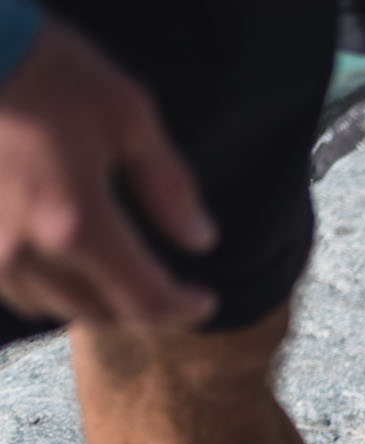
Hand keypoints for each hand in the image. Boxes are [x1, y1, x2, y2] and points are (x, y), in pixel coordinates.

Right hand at [0, 18, 216, 326]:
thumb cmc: (44, 69)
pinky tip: (69, 265)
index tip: (204, 298)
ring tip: (122, 276)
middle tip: (169, 287)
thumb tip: (199, 237)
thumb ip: (167, 185)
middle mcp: (27, 251)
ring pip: (54, 306)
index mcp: (76, 225)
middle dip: (142, 306)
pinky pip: (14, 288)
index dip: (183, 308)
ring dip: (95, 300)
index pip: (145, 300)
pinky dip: (50, 287)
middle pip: (101, 311)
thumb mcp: (125, 115)